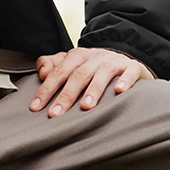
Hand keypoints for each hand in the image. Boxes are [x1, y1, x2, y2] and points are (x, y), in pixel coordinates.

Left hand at [31, 47, 153, 117]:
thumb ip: (53, 66)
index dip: (46, 89)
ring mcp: (114, 61)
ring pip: (102, 74)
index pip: (58, 72)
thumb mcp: (73, 64)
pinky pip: (129, 72)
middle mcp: (95, 57)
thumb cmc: (94, 68)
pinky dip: (125, 81)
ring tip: (86, 107)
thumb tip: (42, 73)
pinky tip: (119, 91)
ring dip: (93, 90)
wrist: (125, 60)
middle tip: (55, 114)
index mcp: (77, 56)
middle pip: (78, 75)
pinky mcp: (133, 67)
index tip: (36, 108)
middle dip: (65, 95)